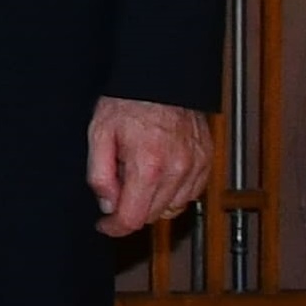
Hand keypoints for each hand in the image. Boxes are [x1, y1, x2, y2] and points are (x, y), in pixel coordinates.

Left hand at [86, 95, 214, 238]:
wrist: (161, 78)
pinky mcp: (206, 161)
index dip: (115, 227)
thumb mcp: (99, 134)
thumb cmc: (129, 101)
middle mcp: (176, 169)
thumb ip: (99, 175)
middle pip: (153, 217)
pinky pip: (190, 194)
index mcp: (148, 166)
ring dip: (154, 203)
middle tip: (119, 187)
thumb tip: (107, 204)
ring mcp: (195, 166)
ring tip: (140, 176)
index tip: (106, 225)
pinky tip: (159, 175)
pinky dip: (174, 192)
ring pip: (173, 209)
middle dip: (132, 210)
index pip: (134, 218)